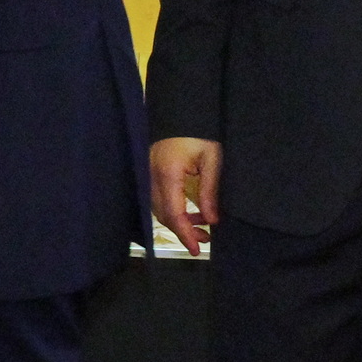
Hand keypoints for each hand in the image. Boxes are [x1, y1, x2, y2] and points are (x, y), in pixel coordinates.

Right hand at [151, 136, 220, 256]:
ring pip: (160, 208)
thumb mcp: (212, 159)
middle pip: (163, 215)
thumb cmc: (200, 132)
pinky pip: (159, 198)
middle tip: (206, 239)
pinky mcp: (150, 171)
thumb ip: (209, 191)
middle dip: (184, 231)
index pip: (174, 214)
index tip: (197, 250)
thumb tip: (211, 221)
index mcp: (168, 174)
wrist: (182, 110)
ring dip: (180, 220)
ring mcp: (148, 174)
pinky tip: (192, 210)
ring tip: (204, 225)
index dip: (185, 234)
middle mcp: (152, 177)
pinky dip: (174, 209)